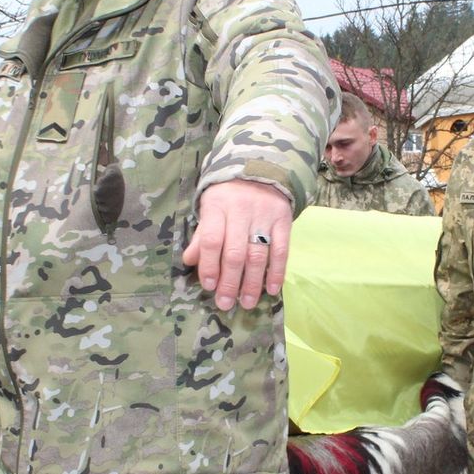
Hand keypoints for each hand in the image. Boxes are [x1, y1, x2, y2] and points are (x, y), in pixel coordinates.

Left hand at [181, 179, 293, 310]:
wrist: (261, 169)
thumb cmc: (228, 196)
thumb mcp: (210, 209)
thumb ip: (201, 236)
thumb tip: (189, 261)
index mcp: (217, 207)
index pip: (212, 240)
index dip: (209, 265)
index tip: (209, 286)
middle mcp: (241, 211)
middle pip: (235, 252)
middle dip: (230, 281)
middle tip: (226, 304)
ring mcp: (264, 216)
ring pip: (258, 254)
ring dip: (253, 282)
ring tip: (248, 302)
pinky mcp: (283, 220)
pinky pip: (281, 250)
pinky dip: (277, 272)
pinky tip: (272, 289)